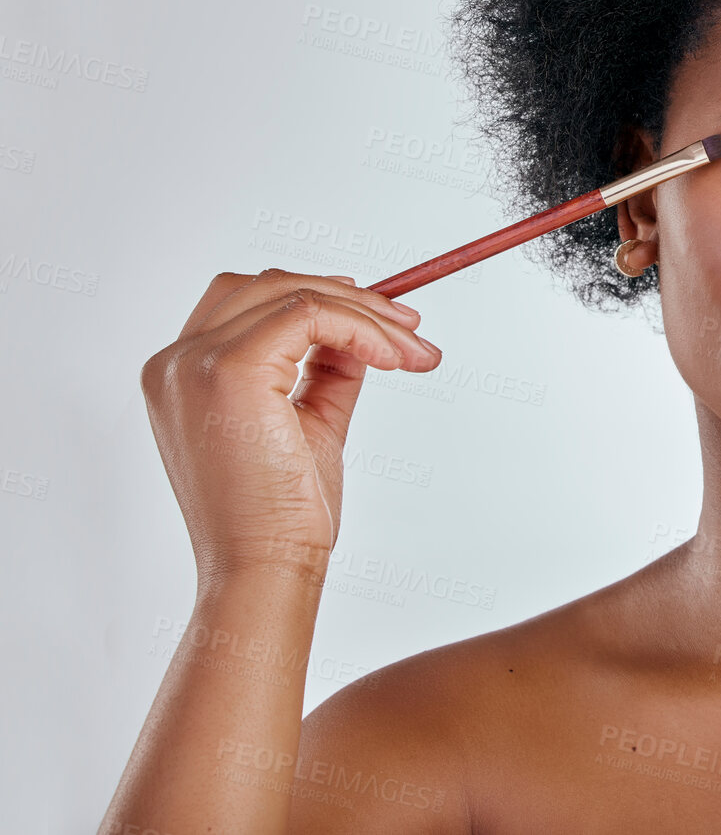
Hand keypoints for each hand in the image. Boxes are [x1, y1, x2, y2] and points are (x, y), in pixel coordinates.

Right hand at [139, 269, 440, 588]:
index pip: (246, 302)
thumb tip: (361, 332)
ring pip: (295, 295)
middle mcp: (176, 362)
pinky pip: (310, 315)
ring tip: (413, 349)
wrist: (266, 567)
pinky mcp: (232, 368)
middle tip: (410, 326)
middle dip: (349, 298)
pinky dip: (362, 327)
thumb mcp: (310, 421)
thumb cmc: (282, 515)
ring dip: (367, 314)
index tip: (380, 317)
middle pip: (268, 285)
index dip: (316, 296)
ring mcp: (195, 362)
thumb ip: (327, 371)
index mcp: (182, 376)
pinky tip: (394, 357)